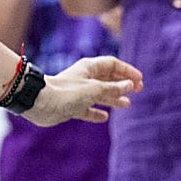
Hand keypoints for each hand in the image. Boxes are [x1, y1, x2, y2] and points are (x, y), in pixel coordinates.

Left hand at [22, 55, 142, 126]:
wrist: (40, 103)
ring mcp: (77, 93)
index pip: (111, 64)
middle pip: (107, 78)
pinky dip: (96, 112)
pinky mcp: (71, 106)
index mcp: (88, 68)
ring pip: (99, 94)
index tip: (140, 80)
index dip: (127, 70)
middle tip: (138, 90)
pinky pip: (87, 108)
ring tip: (127, 104)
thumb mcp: (94, 89)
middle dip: (122, 83)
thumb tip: (130, 85)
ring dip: (113, 98)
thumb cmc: (66, 92)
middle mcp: (83, 78)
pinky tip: (104, 117)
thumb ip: (113, 88)